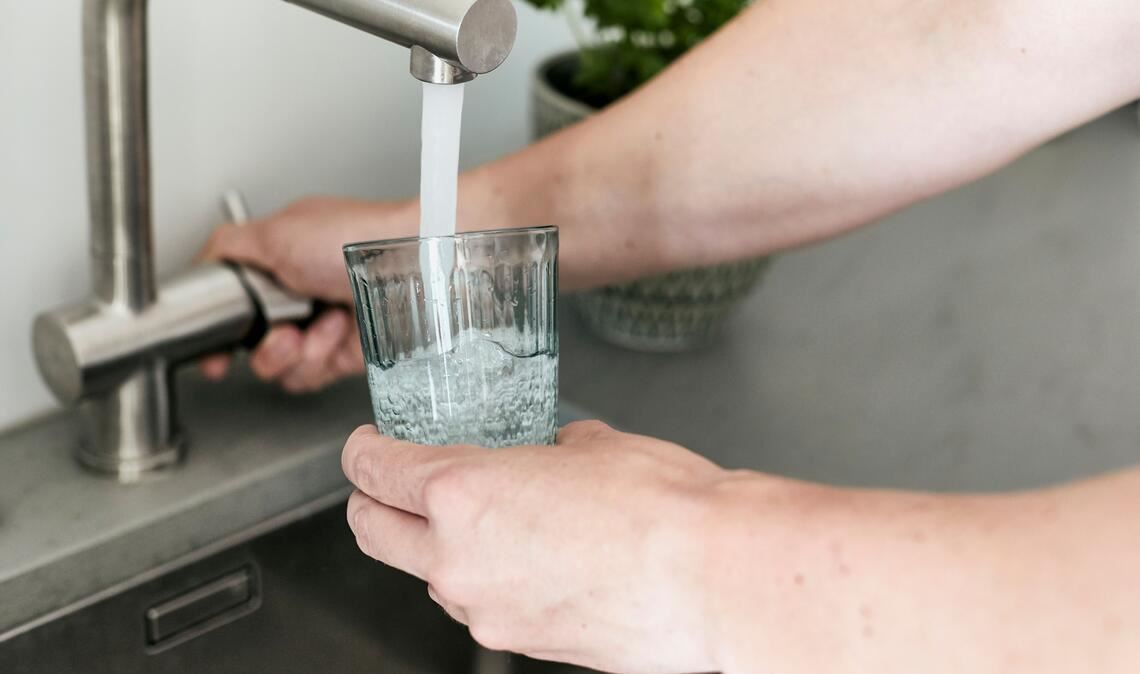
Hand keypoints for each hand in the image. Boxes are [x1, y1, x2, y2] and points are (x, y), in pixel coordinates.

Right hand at [197, 197, 416, 391]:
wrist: (411, 262)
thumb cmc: (355, 237)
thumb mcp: (276, 231)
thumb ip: (228, 248)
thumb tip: (204, 264)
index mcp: (277, 263)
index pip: (235, 307)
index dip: (221, 334)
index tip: (214, 354)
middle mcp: (298, 297)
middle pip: (253, 346)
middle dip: (265, 345)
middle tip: (284, 329)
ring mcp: (322, 327)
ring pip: (281, 367)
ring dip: (296, 351)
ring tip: (321, 324)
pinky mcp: (346, 353)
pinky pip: (312, 376)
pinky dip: (321, 357)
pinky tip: (340, 331)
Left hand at [341, 421, 728, 673]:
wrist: (712, 576)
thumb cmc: (660, 503)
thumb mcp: (593, 444)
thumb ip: (549, 449)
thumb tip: (550, 453)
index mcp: (462, 493)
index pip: (374, 470)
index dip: (362, 450)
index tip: (368, 444)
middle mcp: (457, 559)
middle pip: (370, 532)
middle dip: (370, 503)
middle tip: (389, 484)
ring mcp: (486, 611)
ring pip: (427, 576)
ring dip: (435, 548)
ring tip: (486, 523)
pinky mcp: (522, 644)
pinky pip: (481, 606)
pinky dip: (488, 582)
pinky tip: (534, 561)